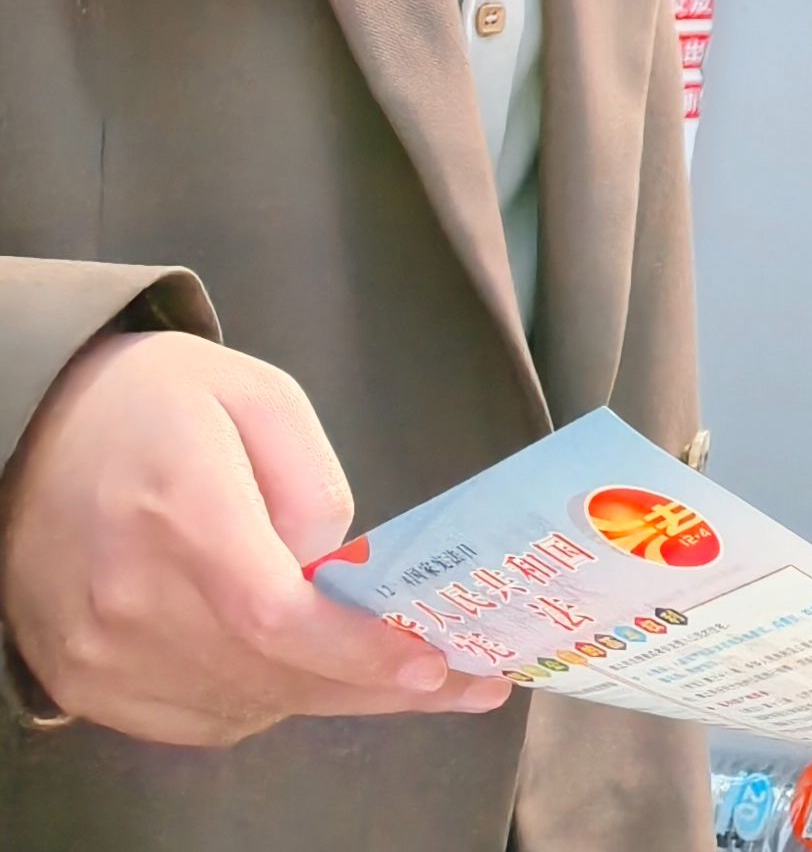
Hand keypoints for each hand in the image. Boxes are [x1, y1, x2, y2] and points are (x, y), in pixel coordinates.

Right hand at [0, 330, 511, 745]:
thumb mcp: (257, 397)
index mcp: (180, 517)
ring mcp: (98, 651)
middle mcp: (130, 599)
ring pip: (242, 706)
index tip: (434, 663)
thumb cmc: (152, 402)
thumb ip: (313, 483)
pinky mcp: (81, 679)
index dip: (358, 653)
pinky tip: (305, 674)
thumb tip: (336, 569)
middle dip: (377, 687)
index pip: (275, 618)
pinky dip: (261, 704)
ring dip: (326, 697)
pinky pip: (195, 719)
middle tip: (463, 684)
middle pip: (271, 675)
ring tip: (399, 677)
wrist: (27, 430)